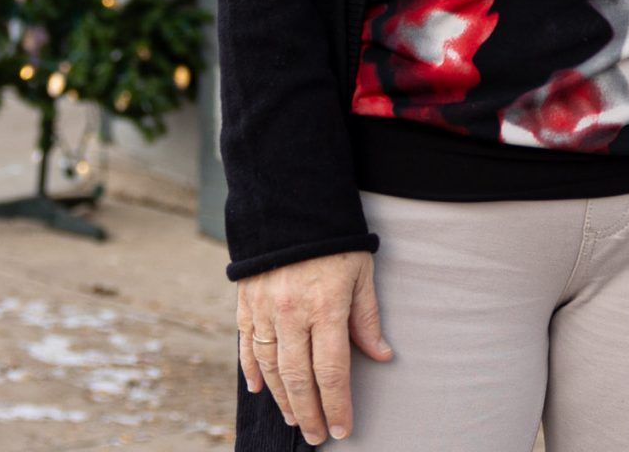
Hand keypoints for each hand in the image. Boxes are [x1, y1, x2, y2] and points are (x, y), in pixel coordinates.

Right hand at [237, 250, 393, 443]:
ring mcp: (264, 308)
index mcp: (325, 307)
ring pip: (271, 367)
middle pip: (299, 378)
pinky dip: (251, 370)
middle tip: (319, 436)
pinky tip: (259, 389)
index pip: (331, 371)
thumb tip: (382, 356)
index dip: (337, 405)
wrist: (289, 199)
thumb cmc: (333, 237)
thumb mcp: (361, 271)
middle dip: (310, 413)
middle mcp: (292, 313)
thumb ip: (367, 317)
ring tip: (295, 418)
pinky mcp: (246, 300)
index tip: (343, 429)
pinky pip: (246, 343)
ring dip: (283, 398)